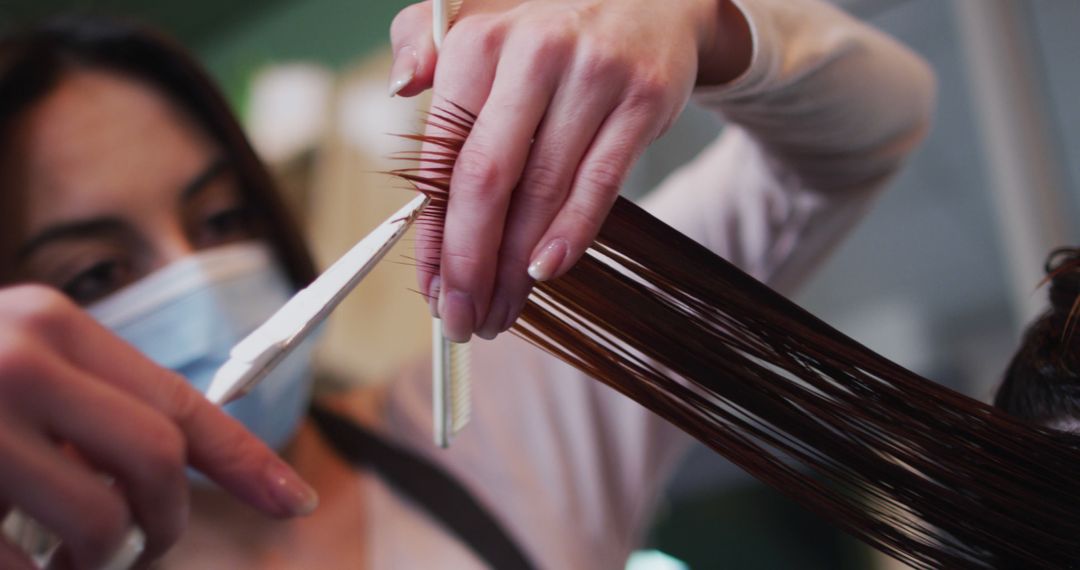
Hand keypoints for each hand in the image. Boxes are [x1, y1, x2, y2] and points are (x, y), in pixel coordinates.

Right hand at [0, 285, 316, 569]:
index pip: (178, 400)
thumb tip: (168, 465)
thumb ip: (85, 400)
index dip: (246, 458)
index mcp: (51, 326)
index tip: (297, 501)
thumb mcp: (11, 365)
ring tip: (57, 561)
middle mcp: (22, 364)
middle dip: (166, 521)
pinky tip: (10, 563)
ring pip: (102, 520)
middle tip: (143, 550)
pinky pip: (25, 567)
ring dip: (95, 560)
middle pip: (159, 458)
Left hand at [390, 0, 750, 340]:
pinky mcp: (642, 101)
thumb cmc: (551, 34)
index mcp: (479, 43)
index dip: (434, 234)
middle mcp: (533, 54)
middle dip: (470, 263)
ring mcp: (593, 78)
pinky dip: (572, 233)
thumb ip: (427, 48)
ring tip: (501, 311)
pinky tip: (546, 271)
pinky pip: (601, 183)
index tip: (431, 288)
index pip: (444, 157)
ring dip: (517, 267)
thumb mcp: (483, 24)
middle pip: (488, 180)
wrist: (651, 2)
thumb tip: (401, 89)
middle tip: (462, 318)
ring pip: (543, 191)